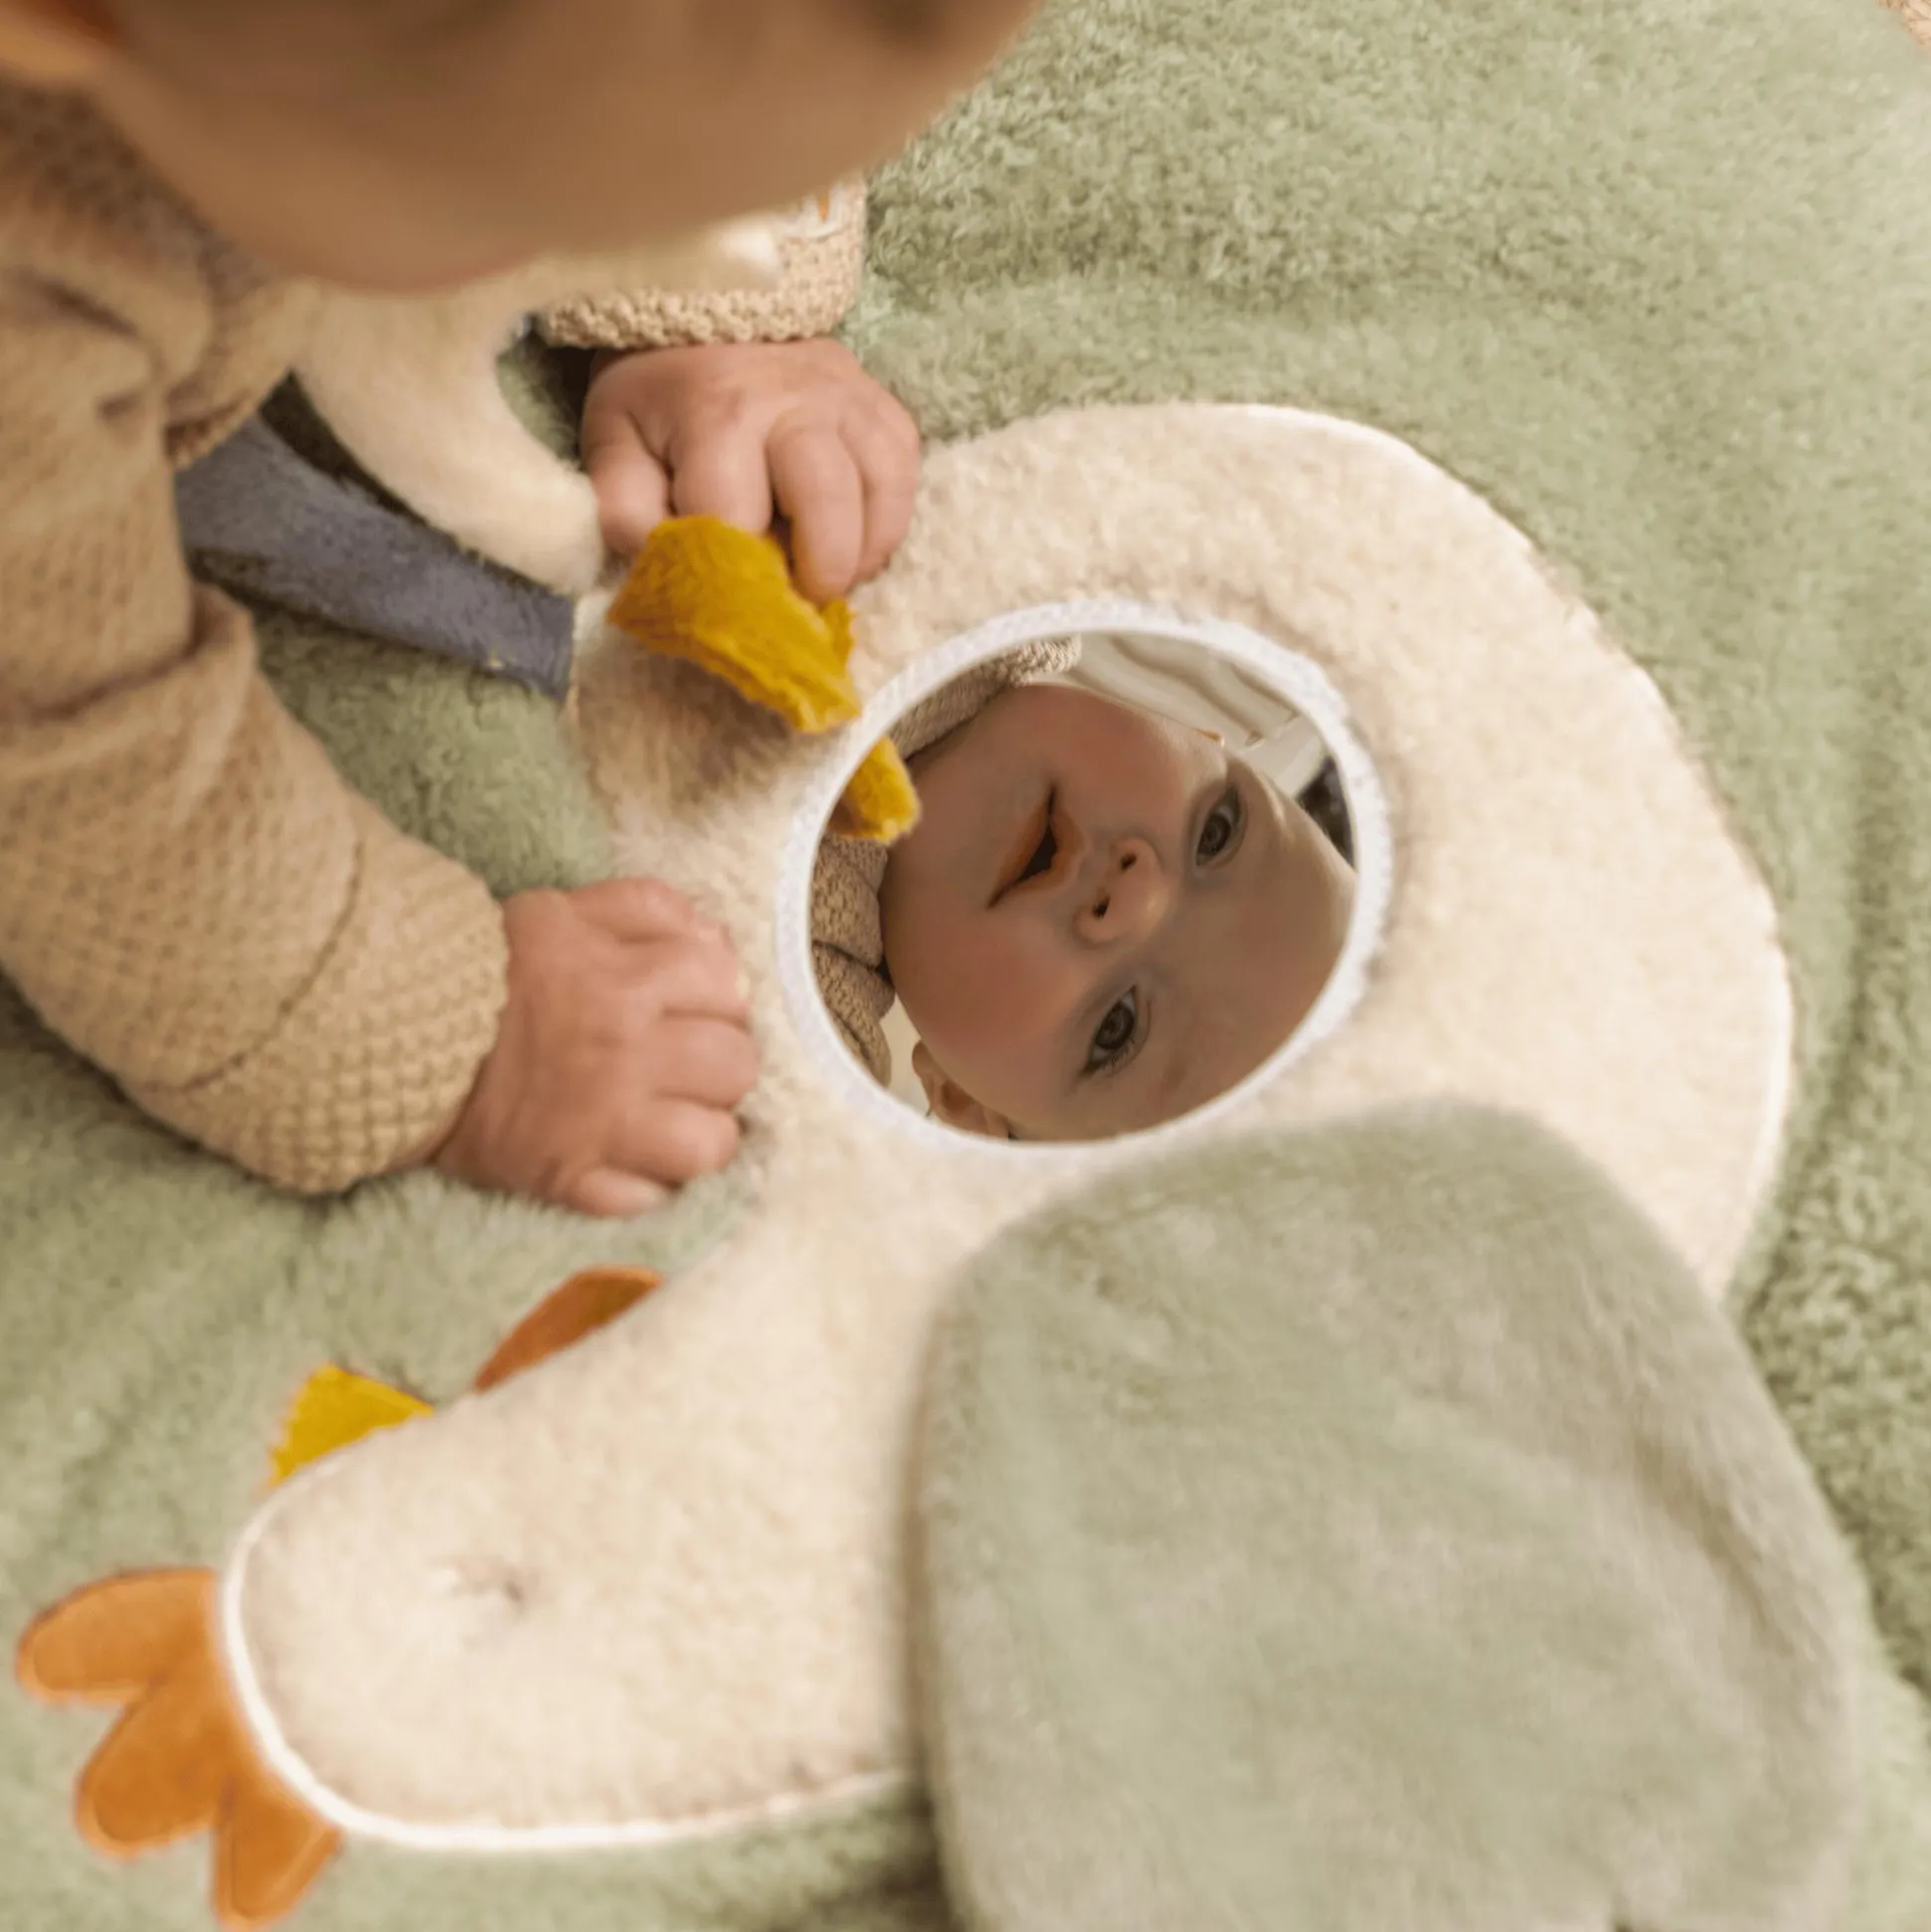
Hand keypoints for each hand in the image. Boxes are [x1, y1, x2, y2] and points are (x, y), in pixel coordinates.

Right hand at [432, 878, 756, 1217]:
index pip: (729, 987)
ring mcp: (605, 1124)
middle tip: (683, 1064)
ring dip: (701, 1131)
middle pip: (736, 1066)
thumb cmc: (484, 968)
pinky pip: (654, 1199)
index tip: (691, 1006)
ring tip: (671, 1118)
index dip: (718, 996)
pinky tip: (635, 1162)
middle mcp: (627, 1053)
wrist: (389, 1034)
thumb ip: (646, 910)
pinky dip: (653, 1185)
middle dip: (718, 1062)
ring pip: (712, 1143)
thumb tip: (718, 943)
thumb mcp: (561, 911)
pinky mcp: (573, 1180)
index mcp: (626, 981)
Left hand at [580, 339, 920, 601]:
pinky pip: (904, 476)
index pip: (734, 519)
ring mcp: (848, 401)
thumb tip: (663, 570)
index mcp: (717, 415)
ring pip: (881, 493)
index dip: (735, 577)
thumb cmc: (660, 395)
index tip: (729, 601)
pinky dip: (886, 524)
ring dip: (861, 555)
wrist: (710, 309)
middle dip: (817, 572)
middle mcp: (794, 402)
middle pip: (828, 504)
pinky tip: (854, 541)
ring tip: (829, 575)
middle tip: (798, 599)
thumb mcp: (617, 442)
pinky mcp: (882, 409)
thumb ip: (626, 510)